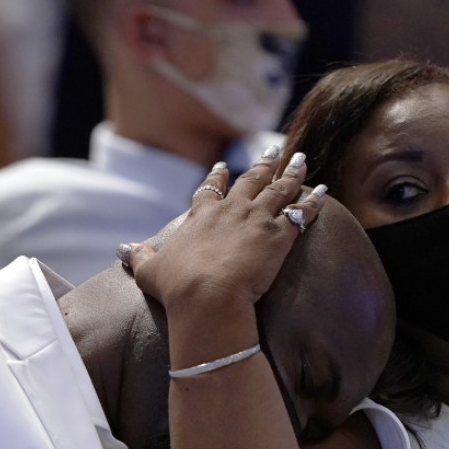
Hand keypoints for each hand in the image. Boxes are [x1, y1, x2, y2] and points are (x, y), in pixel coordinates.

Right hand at [119, 147, 322, 318]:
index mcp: (201, 216)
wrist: (207, 298)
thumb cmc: (177, 287)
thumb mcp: (150, 271)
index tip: (223, 166)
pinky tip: (323, 191)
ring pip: (279, 188)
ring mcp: (257, 219)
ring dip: (292, 173)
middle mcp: (231, 210)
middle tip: (273, 150)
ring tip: (302, 160)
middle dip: (264, 163)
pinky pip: (301, 212)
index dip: (218, 177)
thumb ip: (140, 257)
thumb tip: (125, 250)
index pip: (210, 189)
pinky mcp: (279, 235)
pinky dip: (313, 201)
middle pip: (251, 179)